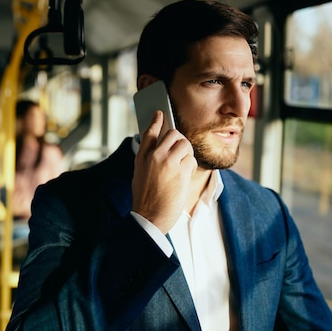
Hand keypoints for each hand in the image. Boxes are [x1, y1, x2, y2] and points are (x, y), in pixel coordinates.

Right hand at [132, 111, 196, 233]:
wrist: (149, 216)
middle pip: (173, 134)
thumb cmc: (145, 198)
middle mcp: (155, 156)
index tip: (160, 114)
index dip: (156, 121)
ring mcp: (168, 162)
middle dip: (179, 140)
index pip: (149, 132)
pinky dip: (190, 167)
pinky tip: (183, 177)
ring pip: (186, 145)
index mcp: (142, 157)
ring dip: (187, 154)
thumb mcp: (139, 174)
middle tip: (180, 151)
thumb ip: (148, 158)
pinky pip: (191, 160)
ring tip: (181, 167)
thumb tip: (159, 148)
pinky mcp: (181, 172)